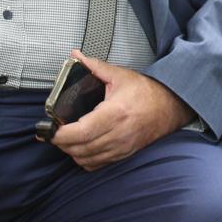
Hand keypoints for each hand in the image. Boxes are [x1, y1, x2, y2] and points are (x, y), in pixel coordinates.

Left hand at [51, 50, 194, 170]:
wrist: (169, 107)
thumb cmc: (146, 92)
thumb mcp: (120, 75)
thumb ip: (94, 66)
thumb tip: (75, 56)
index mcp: (115, 113)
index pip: (82, 132)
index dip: (62, 134)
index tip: (52, 129)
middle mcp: (118, 134)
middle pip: (80, 148)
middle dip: (62, 143)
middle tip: (54, 132)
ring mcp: (121, 148)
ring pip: (86, 159)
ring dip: (72, 151)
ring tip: (66, 139)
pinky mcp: (123, 155)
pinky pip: (97, 165)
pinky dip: (84, 159)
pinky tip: (81, 148)